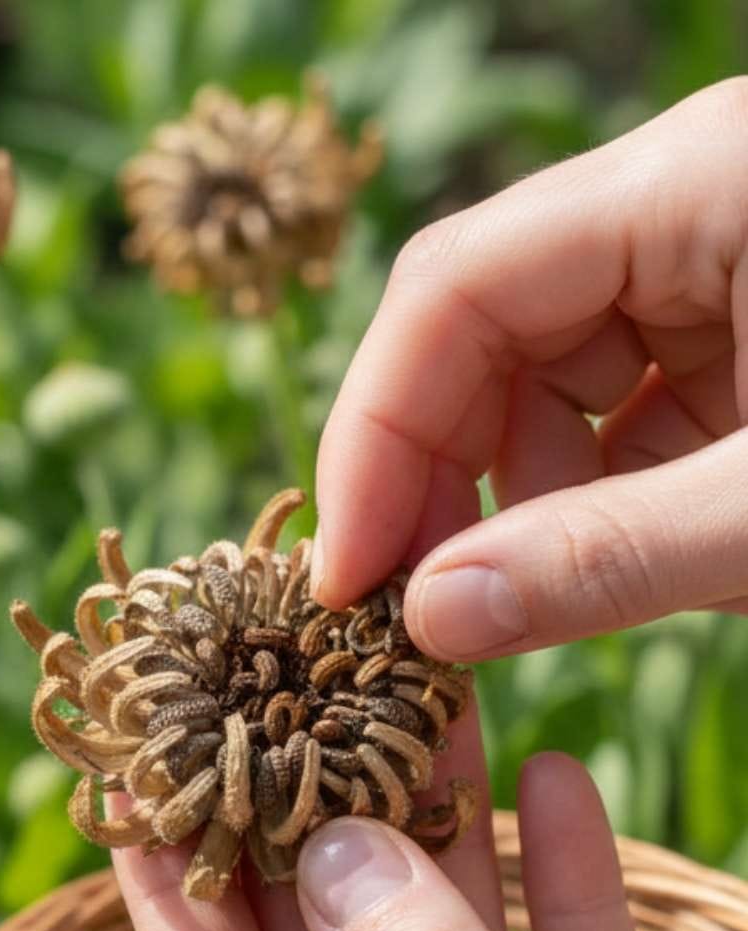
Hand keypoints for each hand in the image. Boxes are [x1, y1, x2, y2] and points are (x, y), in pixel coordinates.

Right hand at [315, 78, 747, 657]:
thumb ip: (610, 559)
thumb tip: (432, 620)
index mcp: (691, 186)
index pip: (454, 287)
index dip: (374, 439)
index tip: (346, 580)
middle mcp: (683, 210)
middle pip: (486, 335)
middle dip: (447, 483)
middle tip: (429, 617)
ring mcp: (714, 274)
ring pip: (552, 387)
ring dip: (537, 505)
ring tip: (570, 597)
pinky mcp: (741, 341)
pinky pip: (629, 418)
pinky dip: (615, 504)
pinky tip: (651, 562)